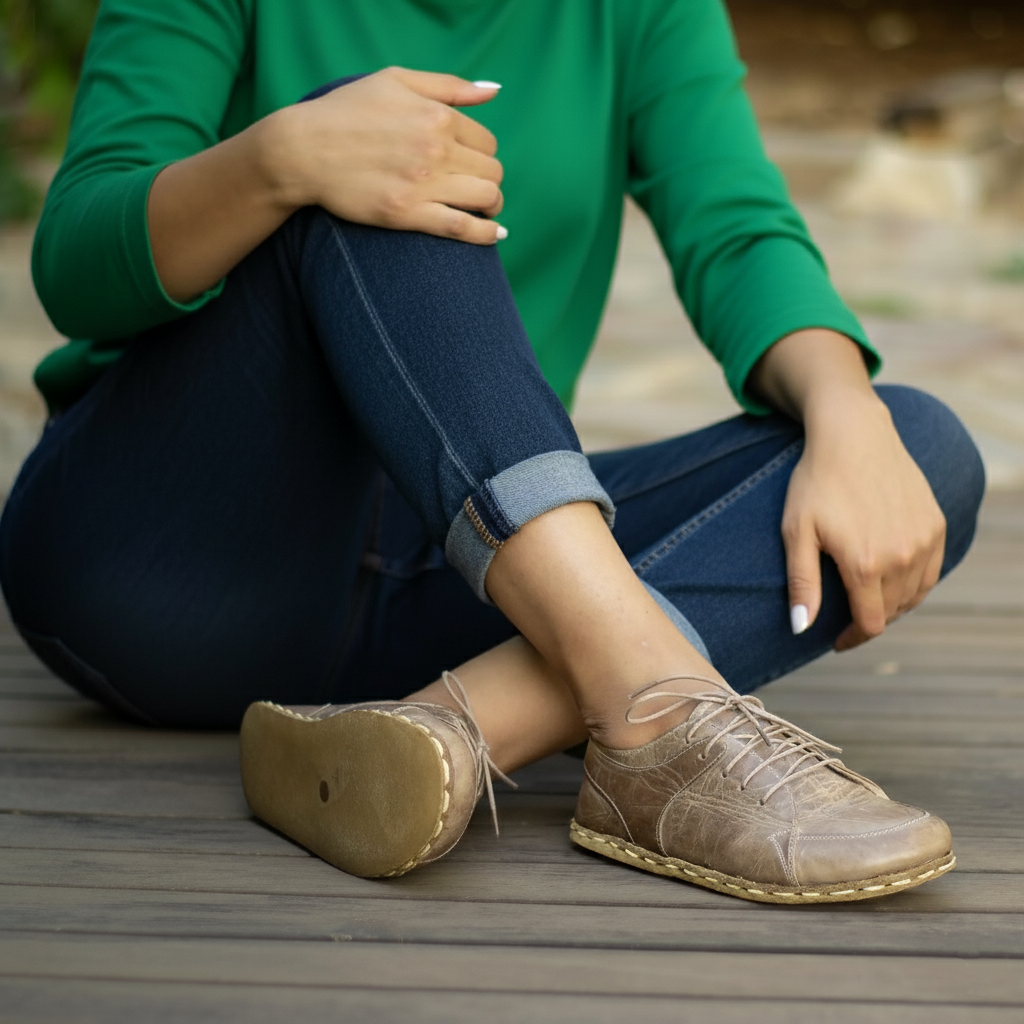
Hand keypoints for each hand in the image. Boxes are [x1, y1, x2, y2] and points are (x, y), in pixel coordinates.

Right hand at [267, 67, 504, 244]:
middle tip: (477, 187)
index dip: (483, 154)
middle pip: (491, 171)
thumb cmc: (346, 111)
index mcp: (437, 116)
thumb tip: (494, 91)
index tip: (470, 163)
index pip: (487, 141)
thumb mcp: (395, 80)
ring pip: (486, 198)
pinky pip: (462, 227)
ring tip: (484, 209)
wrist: (303, 149)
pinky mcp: (407, 214)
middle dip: (489, 180)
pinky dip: (485, 233)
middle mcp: (436, 149)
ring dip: (491, 206)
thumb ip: (448, 85)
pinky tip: (494, 235)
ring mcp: (423, 184)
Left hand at [751, 329, 945, 650]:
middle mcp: (902, 556)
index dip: (852, 639)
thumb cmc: (816, 483)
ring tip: (867, 599)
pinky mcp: (936, 524)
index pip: (869, 624)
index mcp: (866, 565)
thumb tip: (801, 630)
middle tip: (846, 616)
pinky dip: (914, 583)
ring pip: (914, 594)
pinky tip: (893, 578)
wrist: (853, 436)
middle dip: (868, 620)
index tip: (836, 641)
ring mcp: (924, 540)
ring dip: (892, 604)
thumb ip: (803, 584)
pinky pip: (931, 571)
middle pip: (892, 612)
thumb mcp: (797, 532)